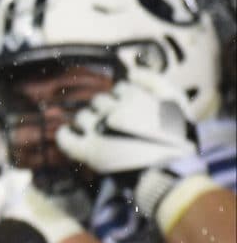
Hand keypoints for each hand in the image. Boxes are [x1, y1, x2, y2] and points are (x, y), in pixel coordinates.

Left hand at [56, 71, 199, 177]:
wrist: (170, 171)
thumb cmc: (176, 137)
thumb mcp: (175, 101)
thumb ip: (154, 81)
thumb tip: (131, 72)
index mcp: (132, 98)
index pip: (120, 88)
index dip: (125, 98)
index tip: (130, 110)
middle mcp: (112, 111)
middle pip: (100, 101)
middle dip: (107, 110)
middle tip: (116, 125)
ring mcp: (98, 131)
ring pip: (83, 116)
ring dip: (89, 121)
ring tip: (100, 133)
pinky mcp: (88, 151)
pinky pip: (65, 138)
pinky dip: (64, 135)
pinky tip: (68, 135)